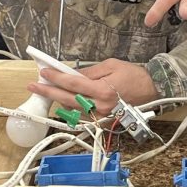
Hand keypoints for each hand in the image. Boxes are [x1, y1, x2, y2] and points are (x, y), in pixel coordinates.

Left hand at [28, 59, 157, 114]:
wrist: (152, 90)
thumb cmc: (134, 76)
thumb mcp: (110, 66)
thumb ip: (89, 72)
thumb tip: (71, 74)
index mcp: (102, 91)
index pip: (73, 84)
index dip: (56, 78)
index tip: (44, 73)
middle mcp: (100, 106)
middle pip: (68, 99)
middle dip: (49, 92)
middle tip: (34, 85)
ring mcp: (101, 116)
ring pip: (73, 110)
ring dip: (57, 100)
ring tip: (44, 90)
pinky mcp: (103, 120)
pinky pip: (82, 115)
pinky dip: (71, 108)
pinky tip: (62, 101)